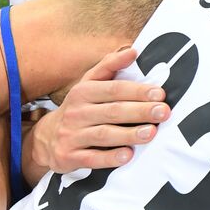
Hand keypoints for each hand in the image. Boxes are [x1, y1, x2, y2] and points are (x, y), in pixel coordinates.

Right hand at [27, 46, 170, 173]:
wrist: (47, 138)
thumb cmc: (79, 108)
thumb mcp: (89, 84)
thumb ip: (110, 66)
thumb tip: (132, 50)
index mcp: (83, 92)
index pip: (113, 89)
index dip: (137, 91)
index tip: (159, 93)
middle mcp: (76, 112)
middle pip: (112, 111)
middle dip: (139, 111)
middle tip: (163, 112)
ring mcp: (71, 135)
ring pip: (103, 135)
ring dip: (129, 134)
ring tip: (151, 132)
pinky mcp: (69, 157)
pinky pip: (92, 159)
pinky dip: (110, 158)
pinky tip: (128, 155)